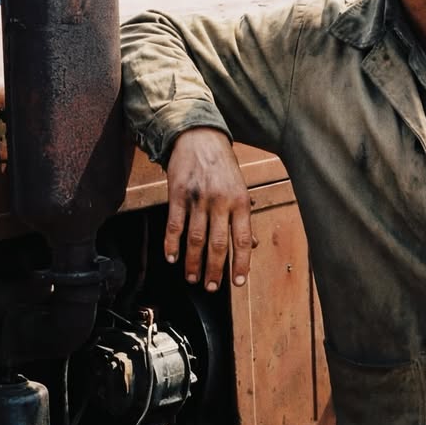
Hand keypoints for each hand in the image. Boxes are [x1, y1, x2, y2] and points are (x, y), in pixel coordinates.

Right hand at [164, 127, 253, 289]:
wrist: (199, 137)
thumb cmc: (223, 166)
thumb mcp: (241, 188)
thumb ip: (244, 218)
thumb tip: (253, 244)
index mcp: (241, 202)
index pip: (243, 240)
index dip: (241, 264)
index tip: (237, 283)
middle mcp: (221, 202)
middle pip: (218, 244)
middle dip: (215, 270)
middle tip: (211, 288)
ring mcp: (198, 199)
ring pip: (195, 239)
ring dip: (193, 262)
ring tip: (192, 277)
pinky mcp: (178, 194)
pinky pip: (174, 225)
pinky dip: (172, 244)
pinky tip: (172, 258)